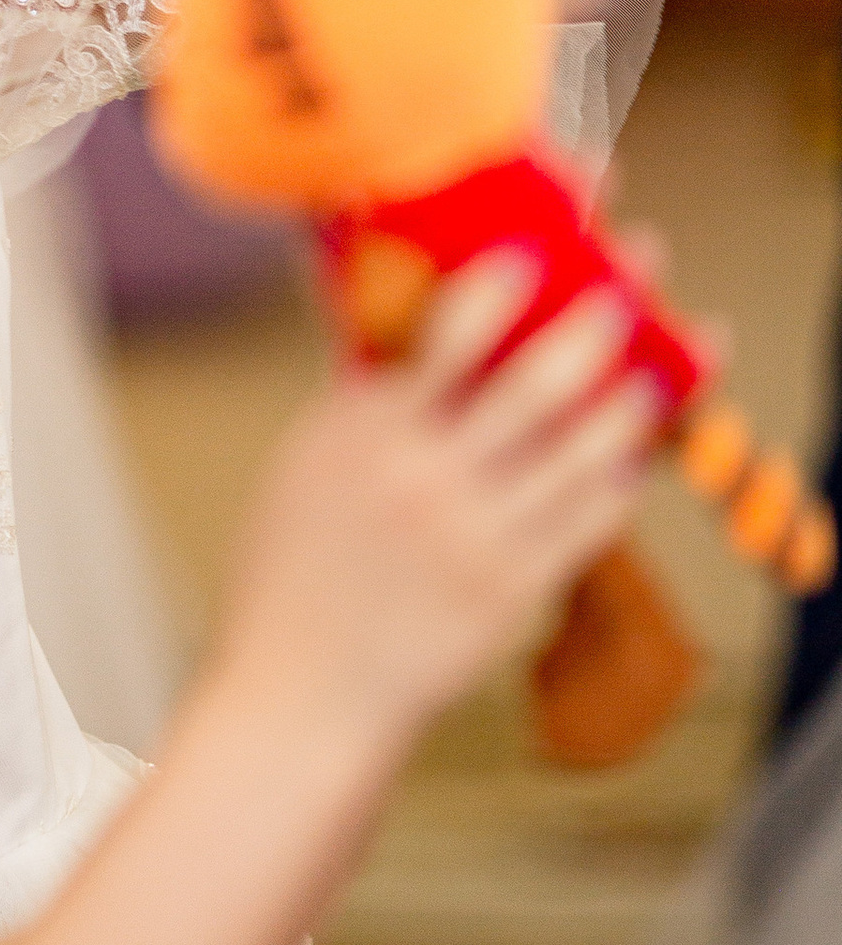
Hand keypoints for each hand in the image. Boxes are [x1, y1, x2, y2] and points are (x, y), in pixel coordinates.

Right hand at [215, 255, 658, 747]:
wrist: (306, 690)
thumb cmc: (294, 574)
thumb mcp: (306, 465)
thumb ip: (366, 403)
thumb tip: (410, 332)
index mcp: (365, 431)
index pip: (447, 334)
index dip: (502, 284)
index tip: (535, 253)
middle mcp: (426, 475)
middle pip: (537, 381)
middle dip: (597, 324)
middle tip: (629, 289)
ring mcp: (477, 535)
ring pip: (584, 450)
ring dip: (629, 402)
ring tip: (650, 377)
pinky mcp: (516, 589)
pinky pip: (591, 521)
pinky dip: (616, 481)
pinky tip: (625, 461)